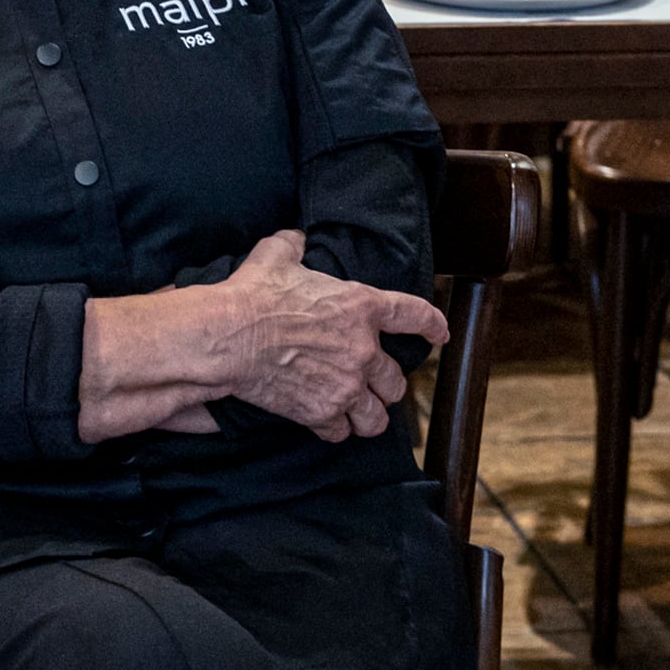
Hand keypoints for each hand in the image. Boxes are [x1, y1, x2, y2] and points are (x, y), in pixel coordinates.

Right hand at [208, 231, 446, 439]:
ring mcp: (346, 385)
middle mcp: (363, 350)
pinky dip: (335, 429)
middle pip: (396, 380)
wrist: (229, 336)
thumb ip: (292, 246)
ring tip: (359, 415)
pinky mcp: (323, 412)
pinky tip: (325, 422)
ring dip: (369, 416)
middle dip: (387, 385)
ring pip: (377, 417)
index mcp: (360, 307)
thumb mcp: (276, 257)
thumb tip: (294, 238)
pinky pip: (341, 431)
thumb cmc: (254, 295)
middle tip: (374, 385)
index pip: (414, 315)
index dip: (432, 325)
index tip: (441, 334)